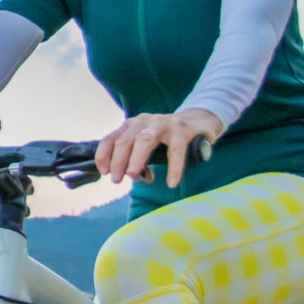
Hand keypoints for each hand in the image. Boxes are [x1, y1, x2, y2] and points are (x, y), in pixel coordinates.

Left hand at [95, 109, 224, 187]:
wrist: (198, 122)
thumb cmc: (167, 138)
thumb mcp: (148, 146)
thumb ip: (138, 159)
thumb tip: (133, 176)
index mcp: (132, 125)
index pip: (111, 139)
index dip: (104, 155)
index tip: (104, 172)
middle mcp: (144, 121)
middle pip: (125, 141)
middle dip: (118, 161)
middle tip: (116, 180)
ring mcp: (163, 123)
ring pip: (145, 140)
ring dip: (136, 159)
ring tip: (134, 176)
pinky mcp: (182, 129)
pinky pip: (176, 150)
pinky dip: (173, 167)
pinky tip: (172, 182)